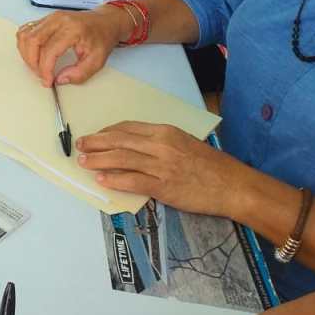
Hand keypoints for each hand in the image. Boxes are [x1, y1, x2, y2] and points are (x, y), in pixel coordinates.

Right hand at [16, 7, 124, 85]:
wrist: (105, 22)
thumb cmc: (101, 37)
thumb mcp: (97, 60)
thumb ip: (79, 74)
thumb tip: (60, 79)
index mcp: (72, 29)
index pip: (49, 50)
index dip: (45, 69)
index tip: (48, 80)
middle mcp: (58, 20)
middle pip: (32, 41)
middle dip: (33, 63)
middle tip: (41, 74)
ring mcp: (50, 17)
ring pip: (25, 35)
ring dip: (26, 54)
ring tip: (37, 66)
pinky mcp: (45, 19)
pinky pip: (26, 30)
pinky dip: (25, 44)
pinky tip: (33, 54)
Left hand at [76, 122, 247, 217]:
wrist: (234, 186)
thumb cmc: (212, 165)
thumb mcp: (185, 143)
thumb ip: (160, 142)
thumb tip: (134, 145)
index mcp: (165, 132)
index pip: (127, 127)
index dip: (107, 131)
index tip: (96, 135)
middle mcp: (160, 145)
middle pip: (119, 140)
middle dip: (95, 142)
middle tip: (80, 145)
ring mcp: (161, 166)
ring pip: (121, 159)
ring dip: (98, 160)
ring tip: (83, 161)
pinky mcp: (163, 186)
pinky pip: (132, 181)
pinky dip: (114, 180)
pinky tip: (102, 180)